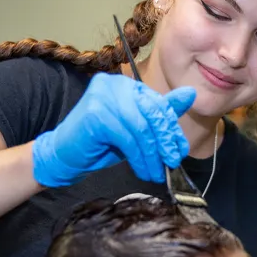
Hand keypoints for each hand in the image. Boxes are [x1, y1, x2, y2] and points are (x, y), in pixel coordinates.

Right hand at [32, 73, 195, 186]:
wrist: (66, 156)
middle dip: (164, 142)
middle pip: (151, 114)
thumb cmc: (101, 144)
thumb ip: (160, 112)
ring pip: (140, 128)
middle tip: (172, 163)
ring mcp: (103, 96)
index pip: (157, 104)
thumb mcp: (136, 129)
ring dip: (152, 155)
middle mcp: (114, 84)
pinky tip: (142, 170)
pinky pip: (127, 137)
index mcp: (126, 84)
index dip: (171, 129)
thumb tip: (191, 93)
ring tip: (156, 172)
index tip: (180, 151)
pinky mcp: (95, 113)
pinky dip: (138, 157)